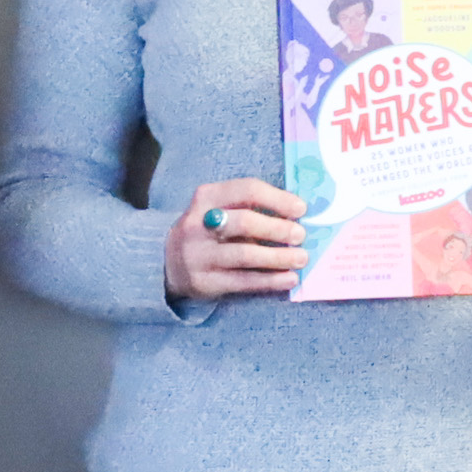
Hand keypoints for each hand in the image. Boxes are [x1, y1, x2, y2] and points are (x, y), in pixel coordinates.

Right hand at [167, 180, 307, 302]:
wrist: (170, 263)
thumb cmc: (210, 231)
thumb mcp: (221, 209)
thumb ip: (251, 207)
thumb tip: (298, 215)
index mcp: (207, 197)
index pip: (247, 190)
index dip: (277, 199)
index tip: (301, 209)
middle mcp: (198, 224)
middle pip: (244, 222)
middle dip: (277, 229)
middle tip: (300, 235)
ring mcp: (198, 254)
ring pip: (245, 255)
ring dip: (278, 257)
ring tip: (301, 258)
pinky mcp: (204, 281)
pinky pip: (243, 281)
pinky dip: (270, 280)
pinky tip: (289, 279)